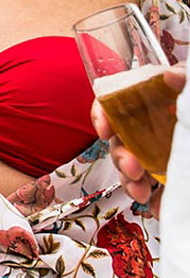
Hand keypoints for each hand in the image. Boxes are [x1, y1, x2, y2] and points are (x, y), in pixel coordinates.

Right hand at [90, 66, 184, 206]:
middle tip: (132, 168)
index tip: (104, 129)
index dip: (104, 111)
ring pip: (132, 164)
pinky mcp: (175, 179)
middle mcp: (161, 126)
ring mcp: (166, 153)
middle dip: (119, 154)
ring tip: (141, 192)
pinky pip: (152, 189)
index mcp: (166, 101)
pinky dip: (152, 198)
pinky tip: (158, 204)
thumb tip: (171, 75)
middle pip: (122, 135)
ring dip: (129, 179)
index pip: (121, 98)